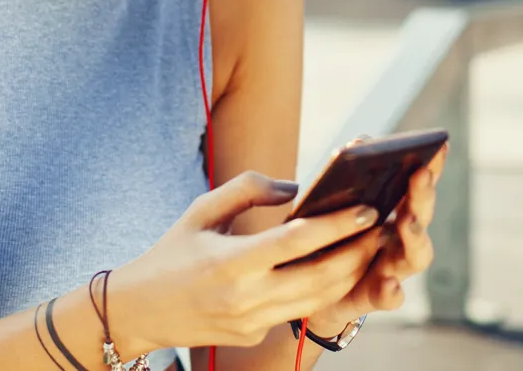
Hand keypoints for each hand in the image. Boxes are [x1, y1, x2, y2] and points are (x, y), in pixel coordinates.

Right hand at [111, 171, 384, 350]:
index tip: (367, 208)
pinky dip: (323, 289)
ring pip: (316, 299)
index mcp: (231, 262)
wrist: (139, 311)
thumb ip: (248, 189)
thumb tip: (294, 187)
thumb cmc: (171, 252)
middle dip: (358, 252)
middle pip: (320, 276)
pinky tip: (340, 267)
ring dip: (349, 273)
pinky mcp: (254, 335)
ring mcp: (252, 322)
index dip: (337, 225)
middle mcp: (245, 297)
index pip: (297, 242)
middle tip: (383, 226)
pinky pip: (297, 310)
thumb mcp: (201, 210)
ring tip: (370, 245)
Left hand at [307, 140, 449, 333]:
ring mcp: (394, 268)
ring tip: (406, 221)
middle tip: (419, 176)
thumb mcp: (335, 204)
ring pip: (416, 255)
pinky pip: (390, 297)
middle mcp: (402, 239)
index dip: (432, 168)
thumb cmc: (330, 238)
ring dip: (414, 236)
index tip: (439, 147)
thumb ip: (349, 177)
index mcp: (395, 213)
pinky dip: (391, 292)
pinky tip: (387, 283)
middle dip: (422, 195)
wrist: (313, 288)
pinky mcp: (375, 297)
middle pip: (421, 216)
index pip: (418, 187)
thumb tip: (358, 141)